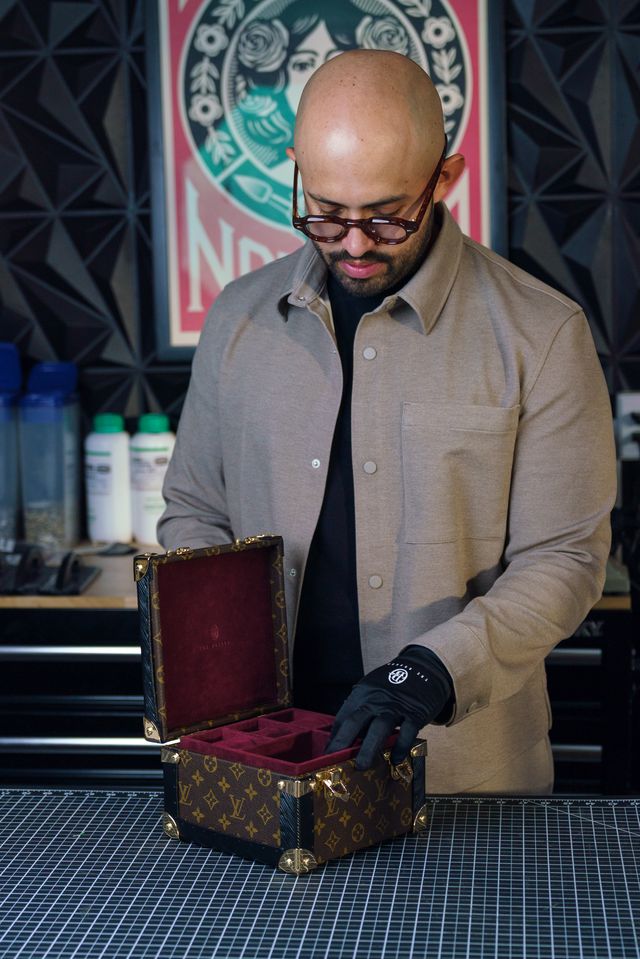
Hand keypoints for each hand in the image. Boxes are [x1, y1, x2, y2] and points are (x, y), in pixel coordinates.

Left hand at [325, 646, 452, 769]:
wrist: (423, 669)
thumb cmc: (393, 684)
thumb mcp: (373, 690)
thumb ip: (361, 709)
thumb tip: (345, 735)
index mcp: (362, 693)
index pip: (343, 717)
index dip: (334, 737)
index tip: (328, 754)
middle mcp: (376, 699)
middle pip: (355, 721)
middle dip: (343, 743)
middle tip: (335, 762)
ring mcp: (395, 706)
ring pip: (379, 727)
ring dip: (369, 748)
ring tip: (361, 766)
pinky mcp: (415, 713)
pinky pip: (406, 732)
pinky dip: (400, 747)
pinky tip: (396, 760)